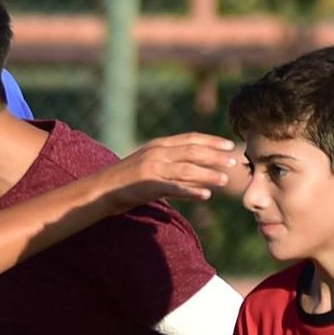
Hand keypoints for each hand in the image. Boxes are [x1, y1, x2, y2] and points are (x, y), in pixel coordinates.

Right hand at [107, 132, 245, 207]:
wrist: (98, 191)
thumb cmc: (123, 181)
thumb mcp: (146, 165)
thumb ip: (167, 163)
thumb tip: (188, 170)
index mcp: (158, 145)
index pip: (190, 139)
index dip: (211, 141)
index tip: (229, 145)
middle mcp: (157, 153)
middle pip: (193, 152)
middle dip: (216, 156)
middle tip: (235, 161)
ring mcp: (152, 169)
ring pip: (187, 170)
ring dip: (208, 174)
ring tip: (226, 180)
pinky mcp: (147, 186)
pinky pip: (175, 188)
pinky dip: (191, 192)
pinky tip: (206, 195)